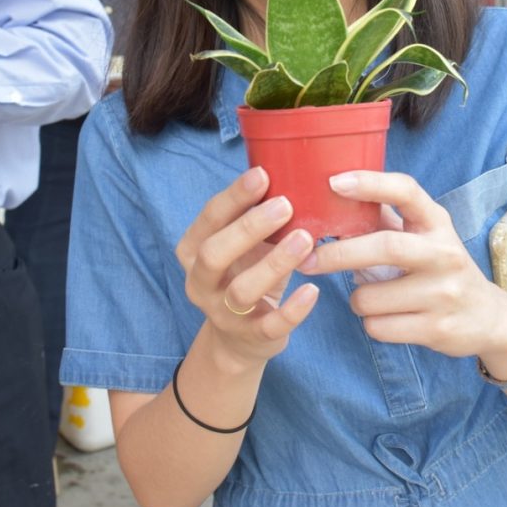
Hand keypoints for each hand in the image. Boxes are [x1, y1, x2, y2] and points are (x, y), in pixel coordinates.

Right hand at [175, 167, 319, 369]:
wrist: (240, 338)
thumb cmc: (245, 273)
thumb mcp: (243, 244)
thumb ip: (253, 215)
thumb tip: (285, 167)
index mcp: (193, 250)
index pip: (209, 219)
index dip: (234, 196)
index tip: (262, 174)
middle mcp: (200, 281)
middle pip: (214, 253)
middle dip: (248, 227)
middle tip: (285, 204)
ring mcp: (222, 312)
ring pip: (242, 290)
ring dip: (274, 263)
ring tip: (305, 239)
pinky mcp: (251, 337)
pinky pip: (270, 326)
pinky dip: (292, 309)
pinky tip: (313, 291)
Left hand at [299, 171, 506, 365]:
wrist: (489, 319)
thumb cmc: (438, 268)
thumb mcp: (423, 236)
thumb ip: (384, 219)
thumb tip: (328, 202)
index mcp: (437, 223)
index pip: (406, 191)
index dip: (370, 183)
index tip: (334, 182)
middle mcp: (445, 253)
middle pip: (384, 246)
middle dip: (338, 254)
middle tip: (307, 260)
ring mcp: (444, 293)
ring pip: (370, 296)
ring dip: (357, 299)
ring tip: (372, 297)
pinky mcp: (439, 329)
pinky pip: (378, 327)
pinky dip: (371, 323)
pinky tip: (389, 318)